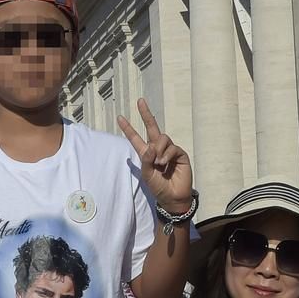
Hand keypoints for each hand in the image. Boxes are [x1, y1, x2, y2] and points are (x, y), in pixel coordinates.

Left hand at [117, 98, 193, 214]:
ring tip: (159, 164)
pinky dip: (166, 155)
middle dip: (146, 114)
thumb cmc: (158, 187)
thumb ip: (146, 159)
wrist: (172, 196)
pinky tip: (165, 164)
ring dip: (159, 149)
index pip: (136, 138)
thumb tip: (152, 145)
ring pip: (162, 138)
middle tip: (140, 101)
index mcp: (146, 153)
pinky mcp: (180, 154)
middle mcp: (158, 149)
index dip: (128, 128)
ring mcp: (169, 150)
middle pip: (152, 127)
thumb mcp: (147, 174)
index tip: (119, 117)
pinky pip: (172, 148)